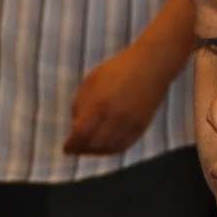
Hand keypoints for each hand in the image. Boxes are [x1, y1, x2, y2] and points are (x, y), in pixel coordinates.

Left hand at [59, 36, 172, 159]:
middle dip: (82, 149)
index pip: (81, 134)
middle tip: (76, 148)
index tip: (66, 148)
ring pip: (109, 148)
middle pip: (94, 145)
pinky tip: (104, 146)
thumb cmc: (116, 70)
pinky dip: (111, 149)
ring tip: (89, 148)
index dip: (72, 145)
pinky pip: (123, 145)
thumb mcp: (90, 81)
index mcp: (99, 103)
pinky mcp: (141, 126)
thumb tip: (75, 128)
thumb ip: (80, 105)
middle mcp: (115, 116)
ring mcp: (130, 123)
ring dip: (96, 151)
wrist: (150, 65)